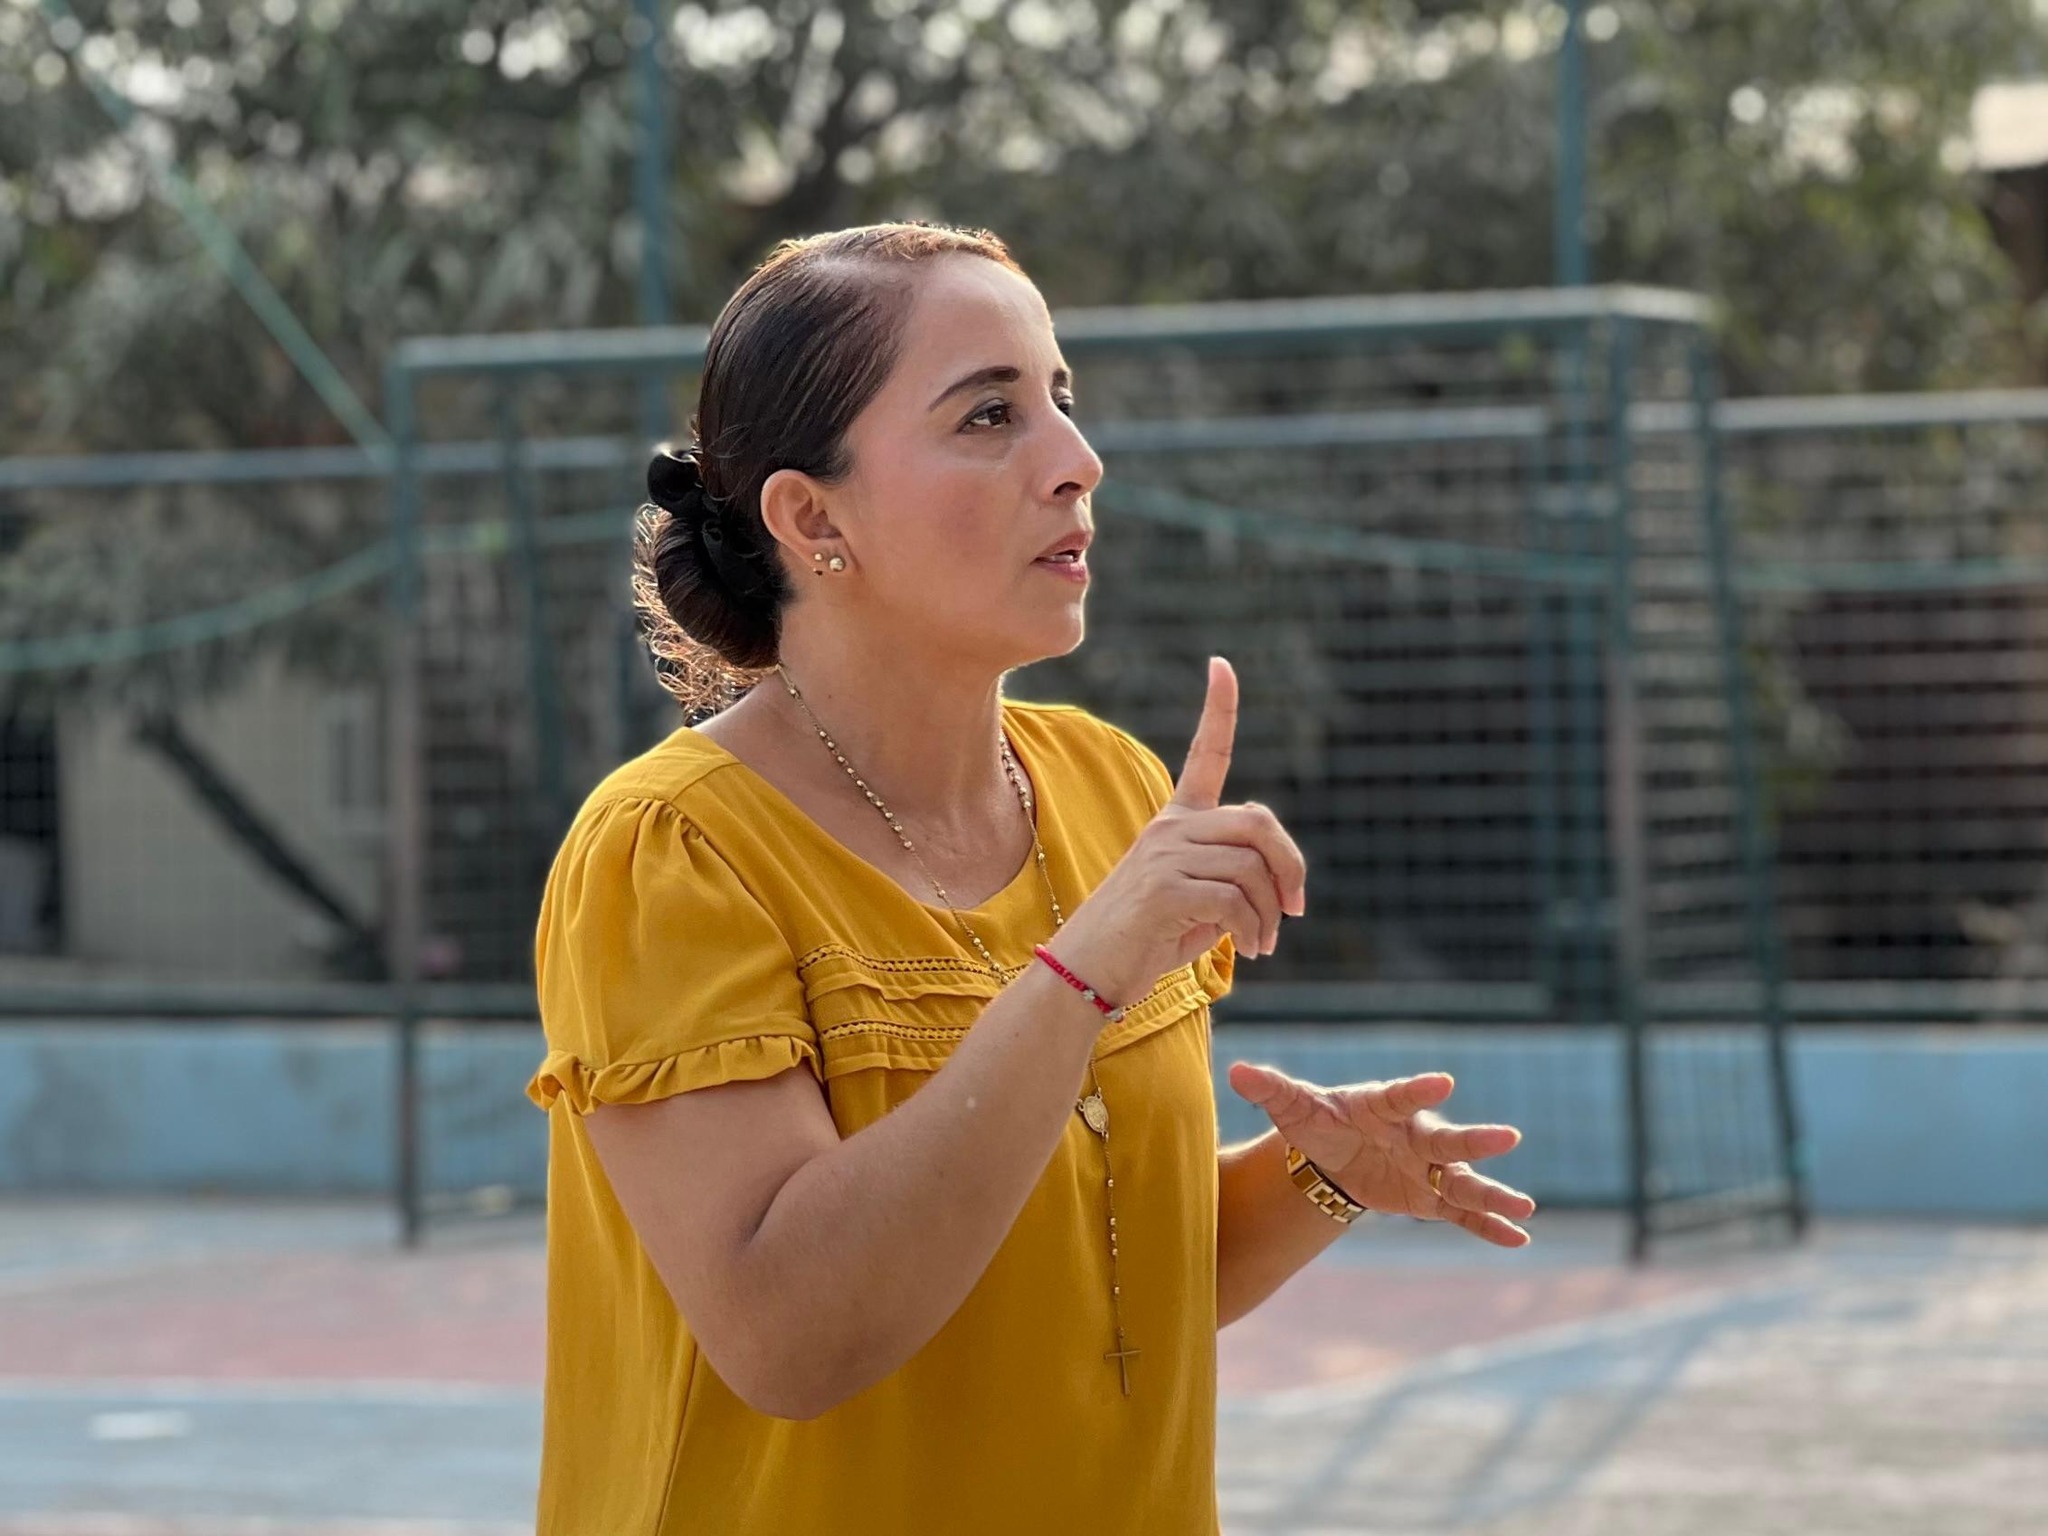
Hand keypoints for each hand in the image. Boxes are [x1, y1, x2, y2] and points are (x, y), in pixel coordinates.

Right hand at [1048, 657, 1308, 1008]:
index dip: (1218, 708)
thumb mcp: (1198, 902)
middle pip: (1258, 822)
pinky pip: (1235, 901)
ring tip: (1261, 945)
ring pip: (1252, 870)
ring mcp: (1165, 856)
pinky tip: (1246, 950)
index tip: (1221, 664)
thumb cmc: (1146, 940)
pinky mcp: (1164, 890)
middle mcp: (1171, 829)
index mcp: (1176, 822)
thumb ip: (1235, 880)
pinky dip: (1252, 930)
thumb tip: (1284, 883)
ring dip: (1270, 915)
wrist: (1086, 972)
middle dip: (1291, 866)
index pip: (1205, 754)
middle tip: (1295, 908)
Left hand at [1229, 1064, 1535, 1246]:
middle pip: (1446, 1139)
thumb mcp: (1294, 1109)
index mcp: (1382, 1106)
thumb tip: (1235, 1071)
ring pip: (1462, 1181)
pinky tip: (1518, 1238)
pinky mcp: (1431, 1197)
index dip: (1419, 1089)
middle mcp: (1414, 1134)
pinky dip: (1489, 1225)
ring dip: (1492, 1193)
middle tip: (1509, 1137)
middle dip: (1475, 1141)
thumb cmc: (1320, 1122)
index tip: (1443, 1082)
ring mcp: (1428, 1167)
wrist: (1336, 1154)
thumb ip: (1271, 1090)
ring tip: (1525, 1205)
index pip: (1401, 1095)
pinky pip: (1464, 1213)